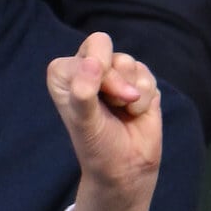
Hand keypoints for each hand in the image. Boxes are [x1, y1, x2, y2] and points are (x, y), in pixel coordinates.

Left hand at [46, 32, 160, 210]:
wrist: (127, 166)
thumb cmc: (97, 146)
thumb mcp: (85, 122)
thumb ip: (83, 93)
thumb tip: (91, 62)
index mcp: (64, 76)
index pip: (85, 53)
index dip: (98, 71)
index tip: (97, 99)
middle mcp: (85, 70)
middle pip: (103, 45)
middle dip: (116, 77)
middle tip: (116, 103)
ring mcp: (112, 75)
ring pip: (128, 61)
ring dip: (131, 91)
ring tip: (123, 111)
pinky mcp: (136, 82)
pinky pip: (147, 73)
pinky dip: (145, 96)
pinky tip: (135, 112)